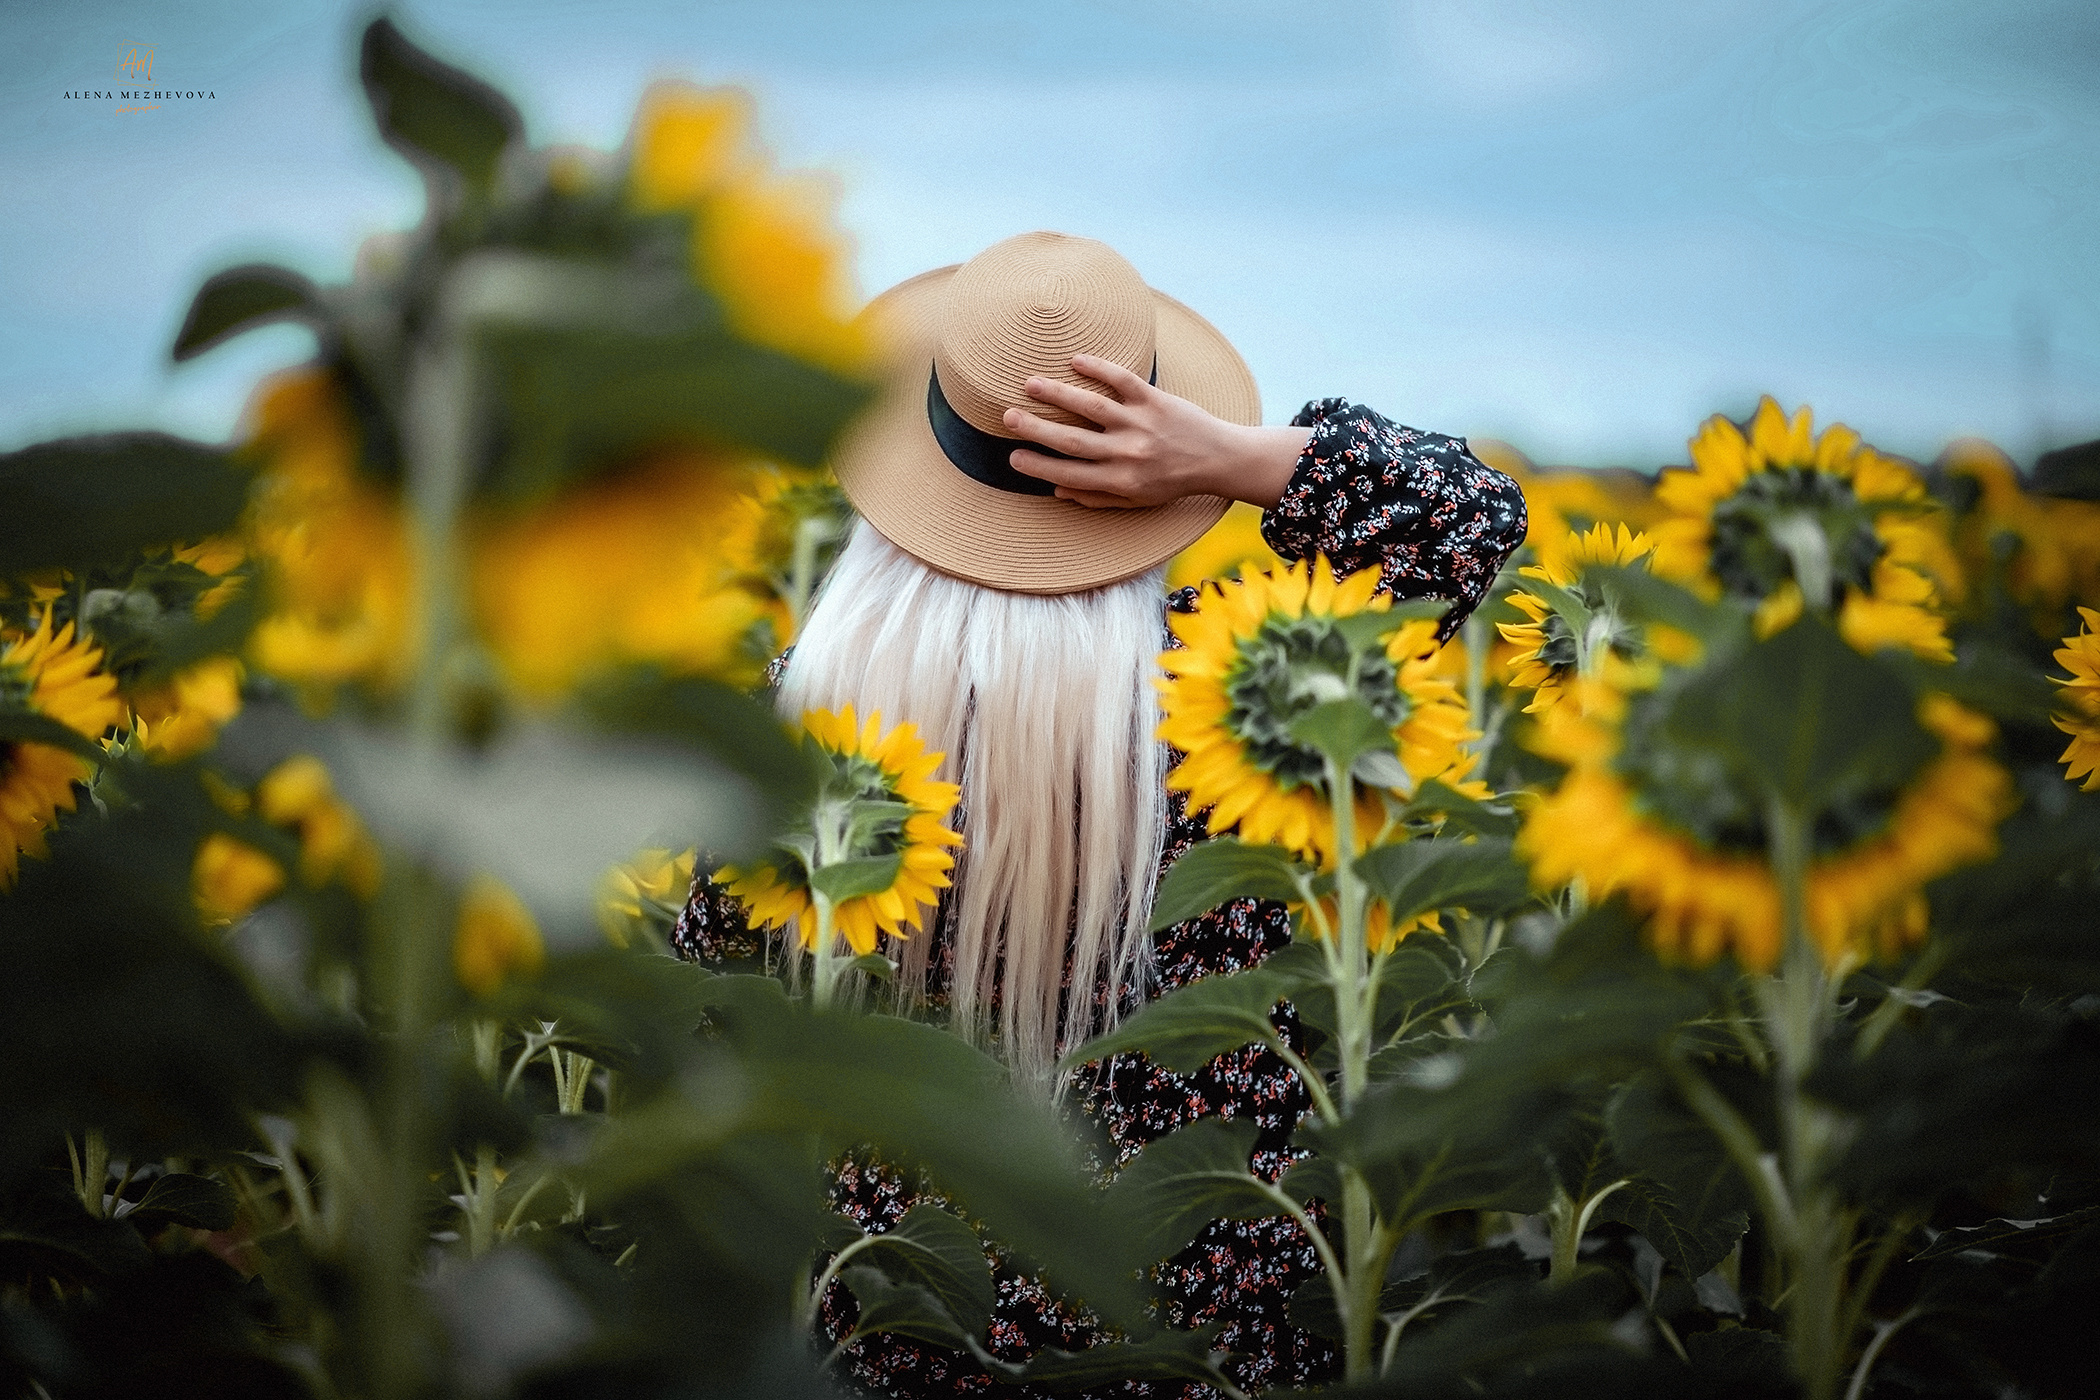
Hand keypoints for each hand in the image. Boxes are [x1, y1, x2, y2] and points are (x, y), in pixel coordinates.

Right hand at [1001, 354, 1308, 509]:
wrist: (1218, 459)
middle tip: (1007, 417)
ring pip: (1092, 406)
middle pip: (1072, 440)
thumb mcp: (1136, 500)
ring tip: (1030, 384)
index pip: (1069, 474)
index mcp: (1120, 481)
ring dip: (1058, 394)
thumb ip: (1096, 496)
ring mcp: (1141, 423)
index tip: (1013, 458)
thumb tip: (1056, 490)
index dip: (1038, 467)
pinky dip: (1099, 368)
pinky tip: (1075, 360)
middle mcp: (1128, 453)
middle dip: (1036, 429)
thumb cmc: (1172, 482)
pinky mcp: (1155, 399)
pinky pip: (1123, 381)